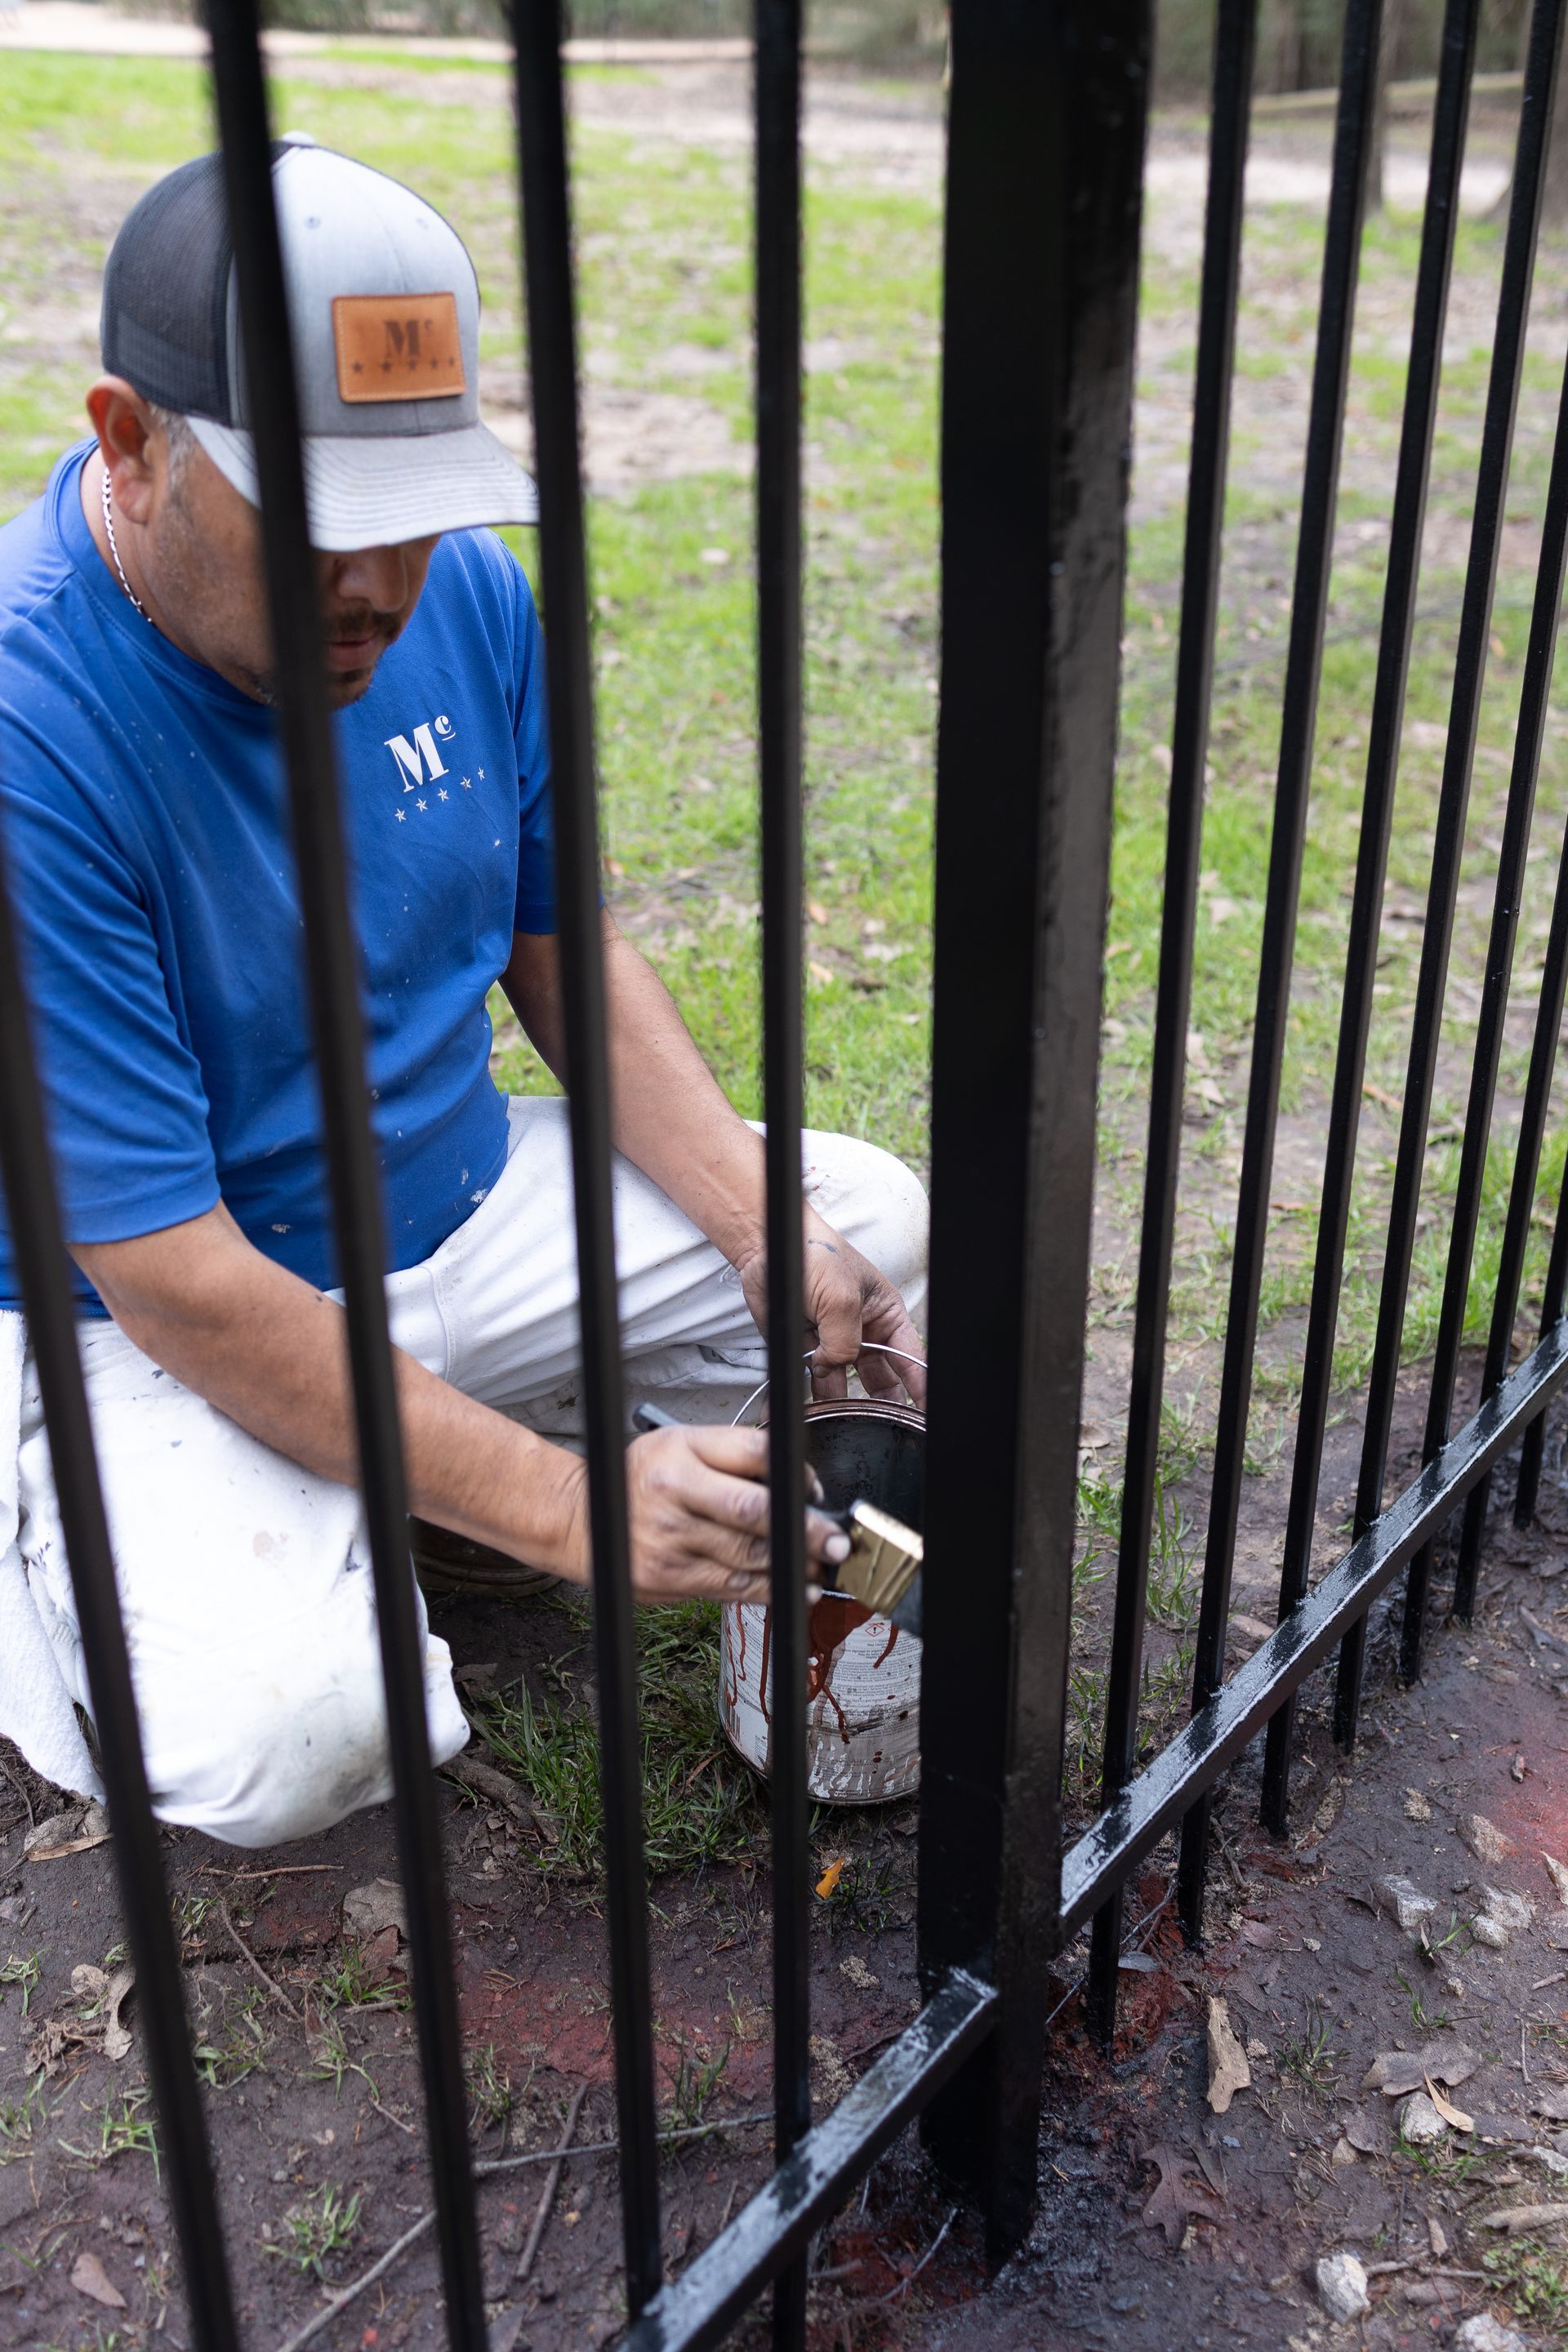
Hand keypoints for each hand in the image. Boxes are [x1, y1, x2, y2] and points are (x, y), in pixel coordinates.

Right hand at [611, 1423, 849, 1604]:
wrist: (588, 1522)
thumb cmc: (645, 1478)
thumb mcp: (682, 1444)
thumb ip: (736, 1453)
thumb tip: (797, 1482)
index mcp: (681, 1452)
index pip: (753, 1454)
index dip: (792, 1473)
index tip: (813, 1490)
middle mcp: (673, 1494)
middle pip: (754, 1512)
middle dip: (804, 1529)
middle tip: (837, 1541)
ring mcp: (669, 1541)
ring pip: (748, 1557)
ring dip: (795, 1565)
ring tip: (822, 1565)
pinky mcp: (668, 1579)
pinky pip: (731, 1588)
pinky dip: (769, 1591)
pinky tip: (795, 1588)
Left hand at [734, 1206, 925, 1407]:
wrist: (768, 1249)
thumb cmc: (814, 1254)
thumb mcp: (840, 1300)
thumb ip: (845, 1342)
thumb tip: (834, 1367)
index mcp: (884, 1314)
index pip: (910, 1357)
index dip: (920, 1386)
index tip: (924, 1414)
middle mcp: (862, 1332)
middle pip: (880, 1379)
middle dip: (881, 1404)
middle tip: (882, 1427)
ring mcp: (834, 1342)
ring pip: (844, 1386)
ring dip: (841, 1404)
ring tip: (840, 1421)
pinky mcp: (806, 1349)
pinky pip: (811, 1381)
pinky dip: (808, 1398)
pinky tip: (809, 1413)